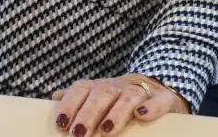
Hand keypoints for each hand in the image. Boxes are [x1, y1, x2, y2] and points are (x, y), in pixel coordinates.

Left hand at [50, 75, 187, 135]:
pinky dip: (151, 107)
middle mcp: (118, 86)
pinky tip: (142, 115)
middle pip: (101, 94)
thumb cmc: (119, 99)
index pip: (81, 89)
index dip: (70, 104)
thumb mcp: (98, 97)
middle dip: (89, 113)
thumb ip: (78, 98)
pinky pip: (159, 101)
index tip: (61, 124)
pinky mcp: (164, 100)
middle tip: (79, 133)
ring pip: (128, 97)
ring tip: (106, 130)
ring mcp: (141, 92)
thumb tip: (53, 98)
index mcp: (99, 87)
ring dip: (116, 113)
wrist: (157, 88)